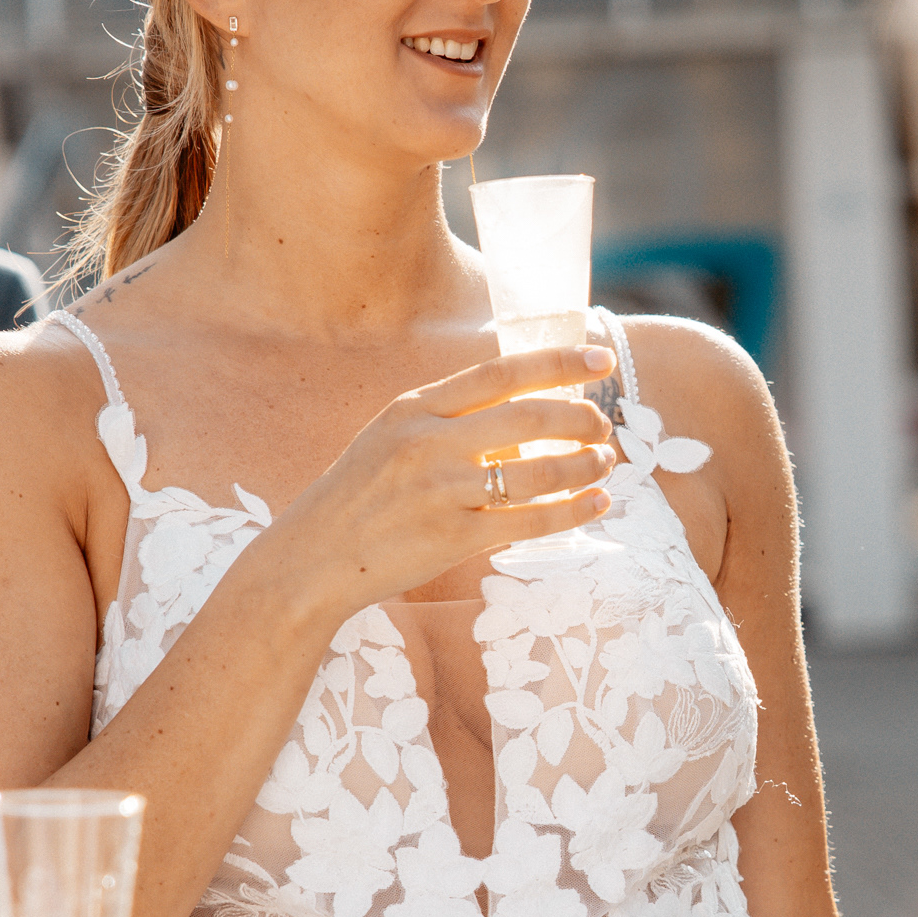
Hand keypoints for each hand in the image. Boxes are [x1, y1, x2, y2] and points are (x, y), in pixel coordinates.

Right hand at [280, 342, 618, 616]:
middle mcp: (429, 442)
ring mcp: (442, 491)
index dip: (557, 363)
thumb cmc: (356, 498)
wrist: (312, 558)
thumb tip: (519, 409)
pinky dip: (573, 510)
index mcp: (414, 408)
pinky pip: (530, 520)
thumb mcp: (388, 437)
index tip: (599, 359)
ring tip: (605, 462)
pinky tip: (598, 502)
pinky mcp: (453, 538)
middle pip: (528, 416)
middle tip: (602, 425)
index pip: (499, 373)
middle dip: (580, 417)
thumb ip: (444, 419)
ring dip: (584, 464)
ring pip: (537, 469)